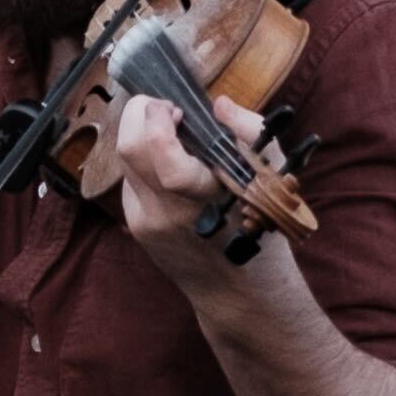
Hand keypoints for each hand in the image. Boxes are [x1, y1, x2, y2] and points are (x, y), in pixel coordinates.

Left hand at [108, 83, 274, 275]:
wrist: (238, 291)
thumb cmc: (261, 227)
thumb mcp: (271, 175)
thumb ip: (249, 131)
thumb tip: (217, 104)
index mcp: (206, 194)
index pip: (157, 151)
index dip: (157, 118)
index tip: (177, 110)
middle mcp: (168, 209)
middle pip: (128, 148)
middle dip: (140, 115)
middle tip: (166, 111)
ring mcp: (146, 220)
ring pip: (125, 161)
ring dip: (143, 137)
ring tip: (172, 138)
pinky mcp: (136, 226)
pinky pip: (131, 180)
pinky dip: (147, 164)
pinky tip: (171, 174)